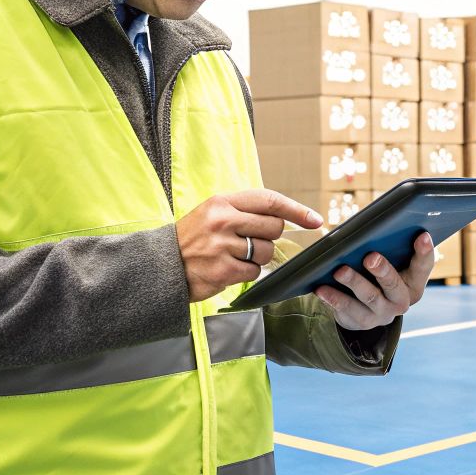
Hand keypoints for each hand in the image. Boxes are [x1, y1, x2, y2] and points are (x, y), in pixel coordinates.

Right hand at [177, 189, 321, 301]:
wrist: (160, 266)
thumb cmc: (191, 239)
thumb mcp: (213, 213)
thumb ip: (245, 212)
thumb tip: (284, 218)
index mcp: (222, 201)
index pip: (270, 200)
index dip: (296, 210)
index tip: (315, 219)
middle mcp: (223, 220)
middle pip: (273, 228)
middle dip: (269, 238)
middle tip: (249, 242)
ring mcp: (222, 246)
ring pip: (266, 252)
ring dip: (257, 258)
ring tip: (233, 256)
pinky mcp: (222, 270)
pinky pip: (254, 273)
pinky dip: (246, 274)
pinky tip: (227, 269)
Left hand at [314, 231, 434, 329]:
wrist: (367, 310)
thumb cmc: (380, 276)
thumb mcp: (391, 264)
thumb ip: (391, 249)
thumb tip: (374, 226)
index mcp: (414, 282)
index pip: (423, 266)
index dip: (424, 251)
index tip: (422, 235)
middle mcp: (401, 301)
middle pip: (394, 286)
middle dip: (382, 271)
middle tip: (370, 257)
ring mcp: (382, 314)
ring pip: (369, 298)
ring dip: (354, 283)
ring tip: (340, 271)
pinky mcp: (362, 322)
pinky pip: (347, 311)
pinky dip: (334, 298)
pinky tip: (322, 289)